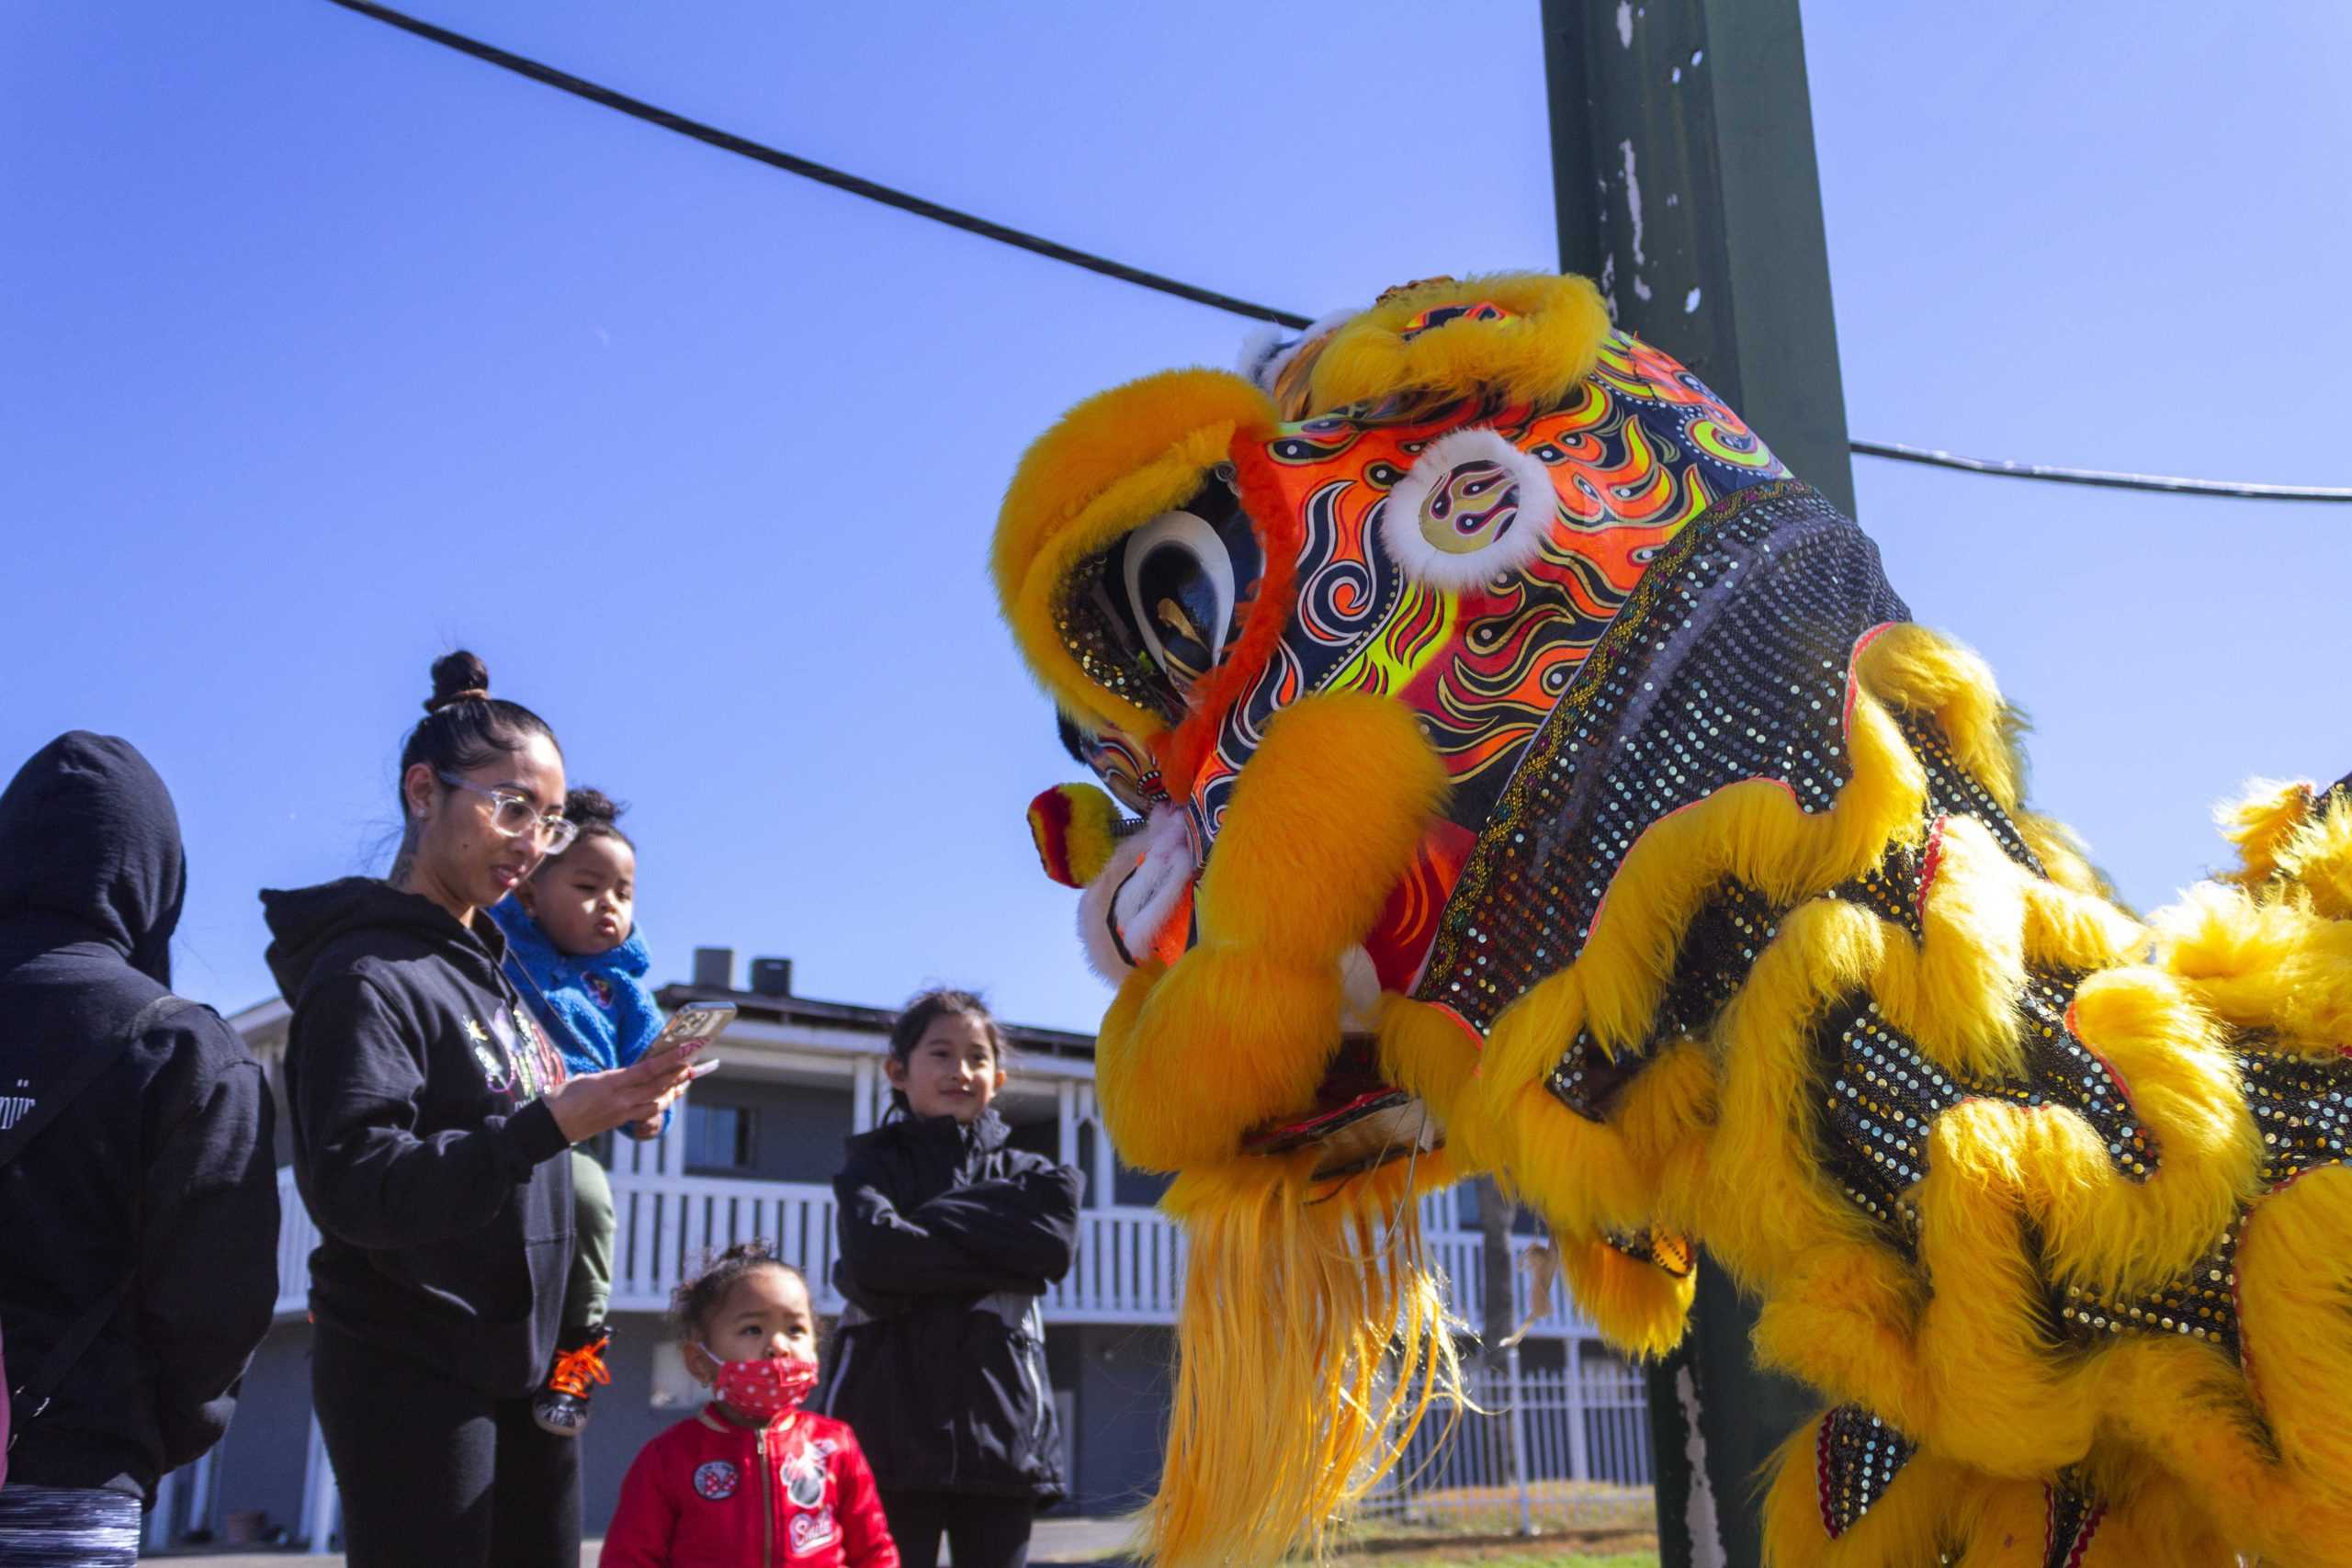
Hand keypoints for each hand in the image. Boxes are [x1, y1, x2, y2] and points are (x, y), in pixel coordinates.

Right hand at [543, 1051, 710, 1144]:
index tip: (686, 1050)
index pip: (647, 1070)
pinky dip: (658, 1104)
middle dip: (677, 1075)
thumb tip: (627, 1075)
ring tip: (684, 1081)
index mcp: (610, 1083)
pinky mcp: (619, 1122)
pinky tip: (664, 1098)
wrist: (549, 1126)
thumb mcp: (586, 1079)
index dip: (669, 1060)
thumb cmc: (562, 1098)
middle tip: (694, 1065)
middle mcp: (620, 1099)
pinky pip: (645, 1113)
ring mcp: (621, 1113)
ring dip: (672, 1091)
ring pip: (656, 1102)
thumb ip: (610, 1076)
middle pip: (657, 1086)